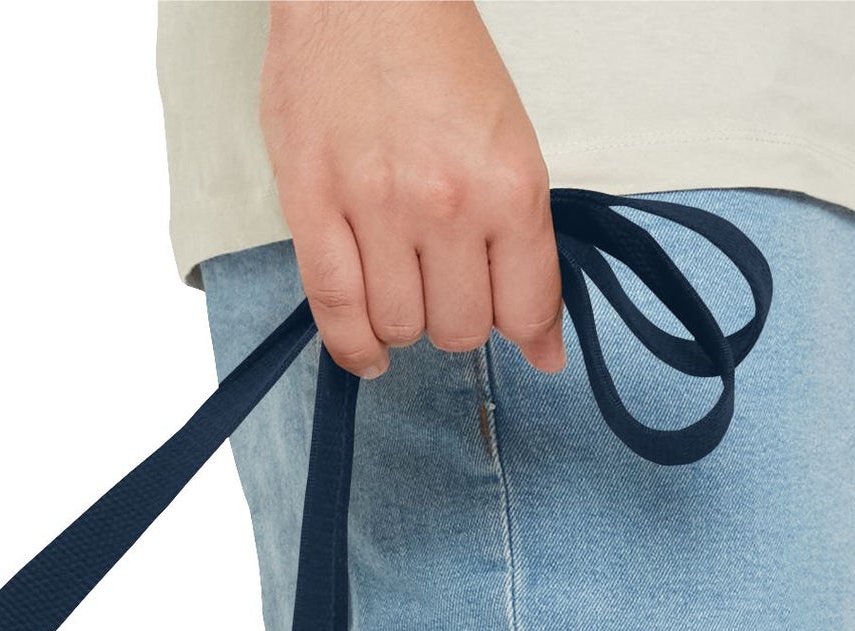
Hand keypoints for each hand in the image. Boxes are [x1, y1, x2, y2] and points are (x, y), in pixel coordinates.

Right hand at [259, 1, 562, 378]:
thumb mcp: (508, 139)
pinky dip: (356, 347)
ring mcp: (376, 210)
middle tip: (448, 287)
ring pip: (401, 327)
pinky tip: (370, 351)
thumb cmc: (435, 55)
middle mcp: (447, 204)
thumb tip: (541, 342)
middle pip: (461, 328)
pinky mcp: (313, 209)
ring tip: (403, 289)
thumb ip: (523, 241)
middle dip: (458, 319)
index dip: (528, 333)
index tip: (524, 337)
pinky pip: (336, 311)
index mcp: (509, 183)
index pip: (527, 305)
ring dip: (405, 322)